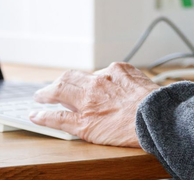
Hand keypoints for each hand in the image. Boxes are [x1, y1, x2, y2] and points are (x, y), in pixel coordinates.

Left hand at [30, 62, 160, 146]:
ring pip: (60, 91)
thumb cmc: (156, 103)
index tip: (82, 85)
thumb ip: (129, 78)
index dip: (86, 82)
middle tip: (52, 87)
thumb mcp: (143, 81)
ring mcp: (89, 102)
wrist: (158, 118)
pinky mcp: (84, 123)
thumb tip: (121, 80)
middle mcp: (98, 82)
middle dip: (59, 82)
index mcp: (115, 71)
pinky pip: (58, 118)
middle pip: (70, 77)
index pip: (94, 73)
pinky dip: (43, 116)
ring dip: (47, 93)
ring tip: (40, 97)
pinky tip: (35, 116)